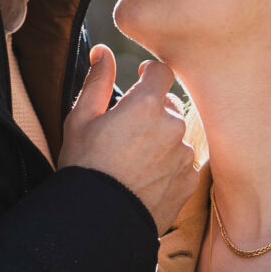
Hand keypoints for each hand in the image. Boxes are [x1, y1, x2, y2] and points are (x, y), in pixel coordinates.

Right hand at [59, 47, 201, 232]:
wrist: (97, 220)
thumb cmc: (84, 166)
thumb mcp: (81, 119)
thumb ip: (98, 81)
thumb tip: (103, 51)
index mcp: (146, 104)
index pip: (162, 72)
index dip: (151, 73)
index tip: (141, 78)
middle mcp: (173, 126)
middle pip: (170, 105)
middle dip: (154, 110)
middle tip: (128, 129)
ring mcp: (184, 154)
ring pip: (177, 135)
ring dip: (162, 138)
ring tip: (134, 158)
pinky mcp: (189, 180)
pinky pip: (183, 162)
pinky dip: (169, 164)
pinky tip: (146, 176)